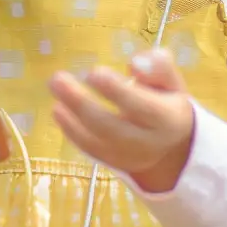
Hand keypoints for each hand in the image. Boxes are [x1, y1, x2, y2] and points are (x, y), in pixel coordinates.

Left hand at [48, 48, 194, 192]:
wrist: (172, 144)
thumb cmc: (167, 103)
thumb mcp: (171, 82)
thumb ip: (159, 67)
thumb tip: (136, 63)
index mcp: (168, 120)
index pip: (142, 107)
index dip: (117, 91)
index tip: (94, 72)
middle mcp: (148, 143)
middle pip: (112, 127)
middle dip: (82, 103)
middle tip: (58, 78)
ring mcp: (129, 157)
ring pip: (96, 141)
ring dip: (71, 118)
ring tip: (54, 92)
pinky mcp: (113, 163)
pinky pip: (90, 149)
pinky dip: (71, 131)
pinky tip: (59, 110)